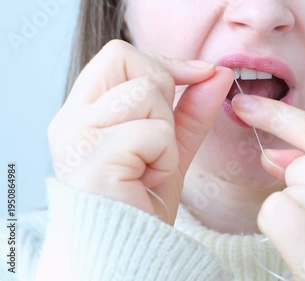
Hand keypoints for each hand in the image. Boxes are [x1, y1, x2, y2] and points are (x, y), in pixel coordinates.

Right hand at [48, 40, 232, 223]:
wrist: (130, 250)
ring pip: (147, 95)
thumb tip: (218, 72)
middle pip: (130, 62)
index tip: (199, 74)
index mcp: (83, 111)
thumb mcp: (171, 146)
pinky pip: (153, 132)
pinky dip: (165, 157)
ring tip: (151, 165)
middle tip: (158, 141)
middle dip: (164, 95)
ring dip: (166, 134)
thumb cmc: (142, 202)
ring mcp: (77, 136)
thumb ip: (192, 108)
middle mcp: (72, 118)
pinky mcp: (93, 157)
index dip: (164, 62)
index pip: (119, 55)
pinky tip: (148, 179)